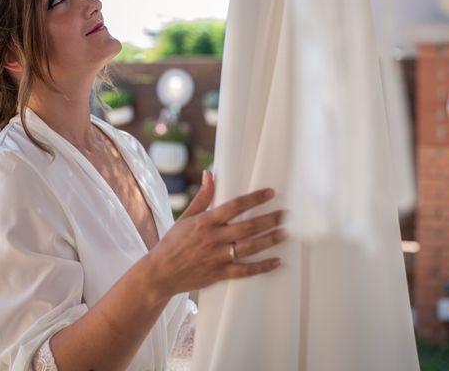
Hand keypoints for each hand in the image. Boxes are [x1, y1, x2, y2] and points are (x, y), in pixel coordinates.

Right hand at [145, 170, 285, 301]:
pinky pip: (245, 271)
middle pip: (248, 227)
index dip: (254, 199)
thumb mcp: (186, 217)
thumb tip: (210, 174)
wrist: (160, 273)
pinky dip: (262, 267)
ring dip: (270, 240)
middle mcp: (214, 239)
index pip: (234, 206)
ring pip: (250, 247)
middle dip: (270, 219)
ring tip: (285, 233)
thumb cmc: (172, 243)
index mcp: (205, 222)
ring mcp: (218, 257)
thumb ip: (202, 197)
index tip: (270, 193)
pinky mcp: (220, 274)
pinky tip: (277, 261)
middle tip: (287, 214)